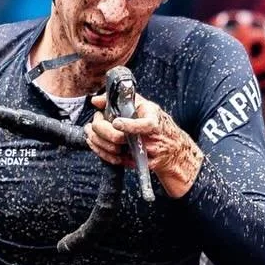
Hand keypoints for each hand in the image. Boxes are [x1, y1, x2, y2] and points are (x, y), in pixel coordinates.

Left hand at [87, 92, 202, 198]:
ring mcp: (145, 153)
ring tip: (90, 133)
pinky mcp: (138, 164)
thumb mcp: (145, 107)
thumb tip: (96, 101)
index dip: (129, 125)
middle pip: (123, 139)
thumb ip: (121, 100)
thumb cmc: (158, 124)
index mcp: (154, 121)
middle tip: (93, 125)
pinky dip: (103, 153)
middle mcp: (150, 139)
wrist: (174, 150)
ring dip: (99, 142)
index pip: (144, 125)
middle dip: (103, 132)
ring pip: (116, 151)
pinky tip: (96, 145)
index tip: (116, 123)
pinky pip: (117, 160)